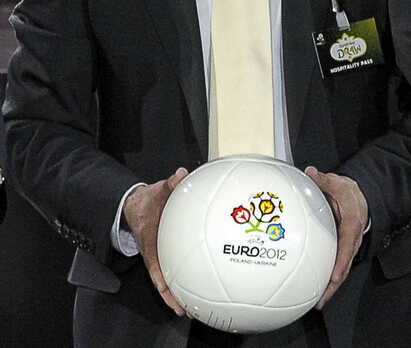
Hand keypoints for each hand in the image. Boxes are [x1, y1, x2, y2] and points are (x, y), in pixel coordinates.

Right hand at [123, 166, 188, 315]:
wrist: (136, 203)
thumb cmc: (148, 200)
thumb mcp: (158, 190)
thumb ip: (171, 183)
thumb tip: (181, 174)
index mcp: (150, 241)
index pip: (155, 266)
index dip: (162, 283)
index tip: (171, 295)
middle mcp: (155, 251)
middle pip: (164, 279)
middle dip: (174, 296)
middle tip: (188, 310)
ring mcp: (161, 252)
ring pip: (170, 276)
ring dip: (180, 290)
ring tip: (194, 306)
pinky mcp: (167, 250)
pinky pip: (176, 264)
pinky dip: (186, 273)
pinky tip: (200, 279)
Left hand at [305, 166, 368, 308]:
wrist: (360, 196)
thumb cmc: (349, 192)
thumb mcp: (337, 183)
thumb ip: (323, 179)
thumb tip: (311, 172)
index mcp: (351, 225)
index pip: (347, 248)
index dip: (340, 264)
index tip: (334, 278)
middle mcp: (352, 240)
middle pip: (344, 267)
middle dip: (333, 285)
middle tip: (320, 300)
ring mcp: (348, 246)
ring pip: (341, 269)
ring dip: (330, 286)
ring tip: (316, 301)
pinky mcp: (342, 249)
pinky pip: (337, 265)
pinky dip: (329, 278)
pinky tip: (315, 286)